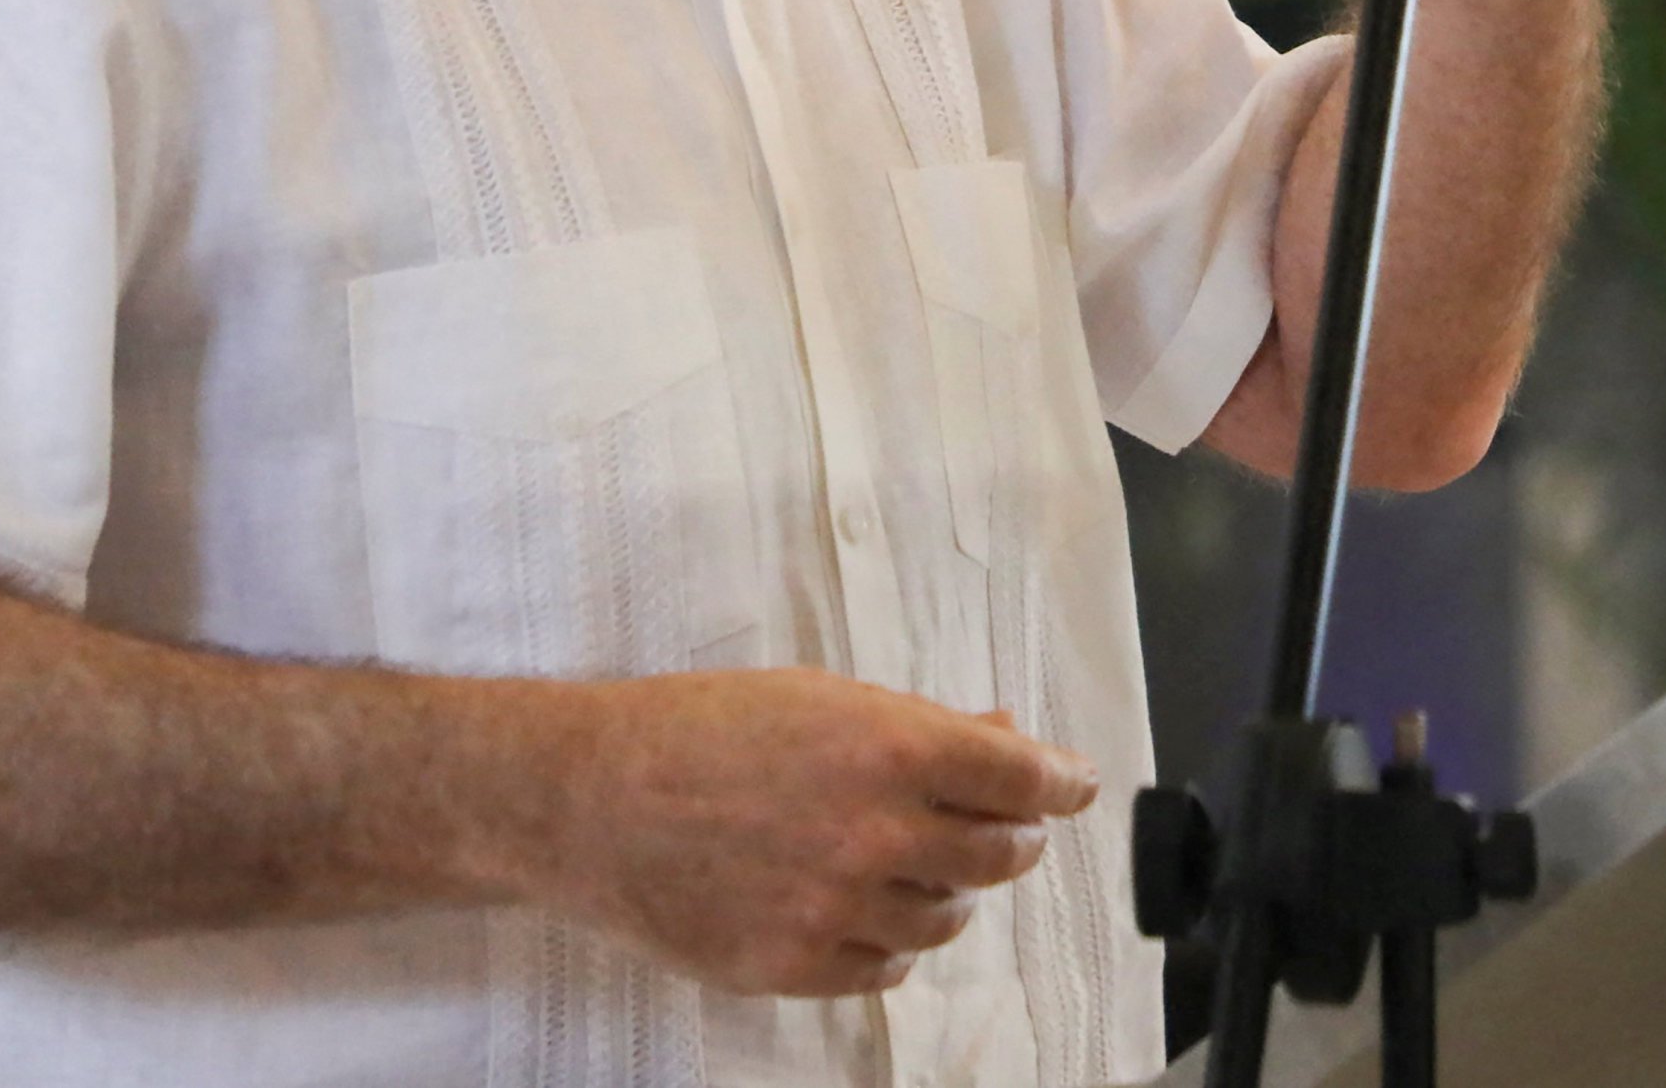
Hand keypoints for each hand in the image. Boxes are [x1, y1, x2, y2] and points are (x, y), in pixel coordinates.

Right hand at [517, 668, 1097, 994]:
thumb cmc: (701, 731)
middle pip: (1003, 856)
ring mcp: (834, 909)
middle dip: (1015, 837)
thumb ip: (923, 726)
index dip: (1063, 784)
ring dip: (948, 890)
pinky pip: (887, 968)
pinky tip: (862, 907)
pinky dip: (892, 941)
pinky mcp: (794, 967)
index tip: (1073, 786)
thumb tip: (1004, 739)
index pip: (1023, 780)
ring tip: (906, 860)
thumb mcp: (823, 697)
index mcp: (890, 749)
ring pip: (948, 918)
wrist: (591, 800)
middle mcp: (874, 833)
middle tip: (1002, 825)